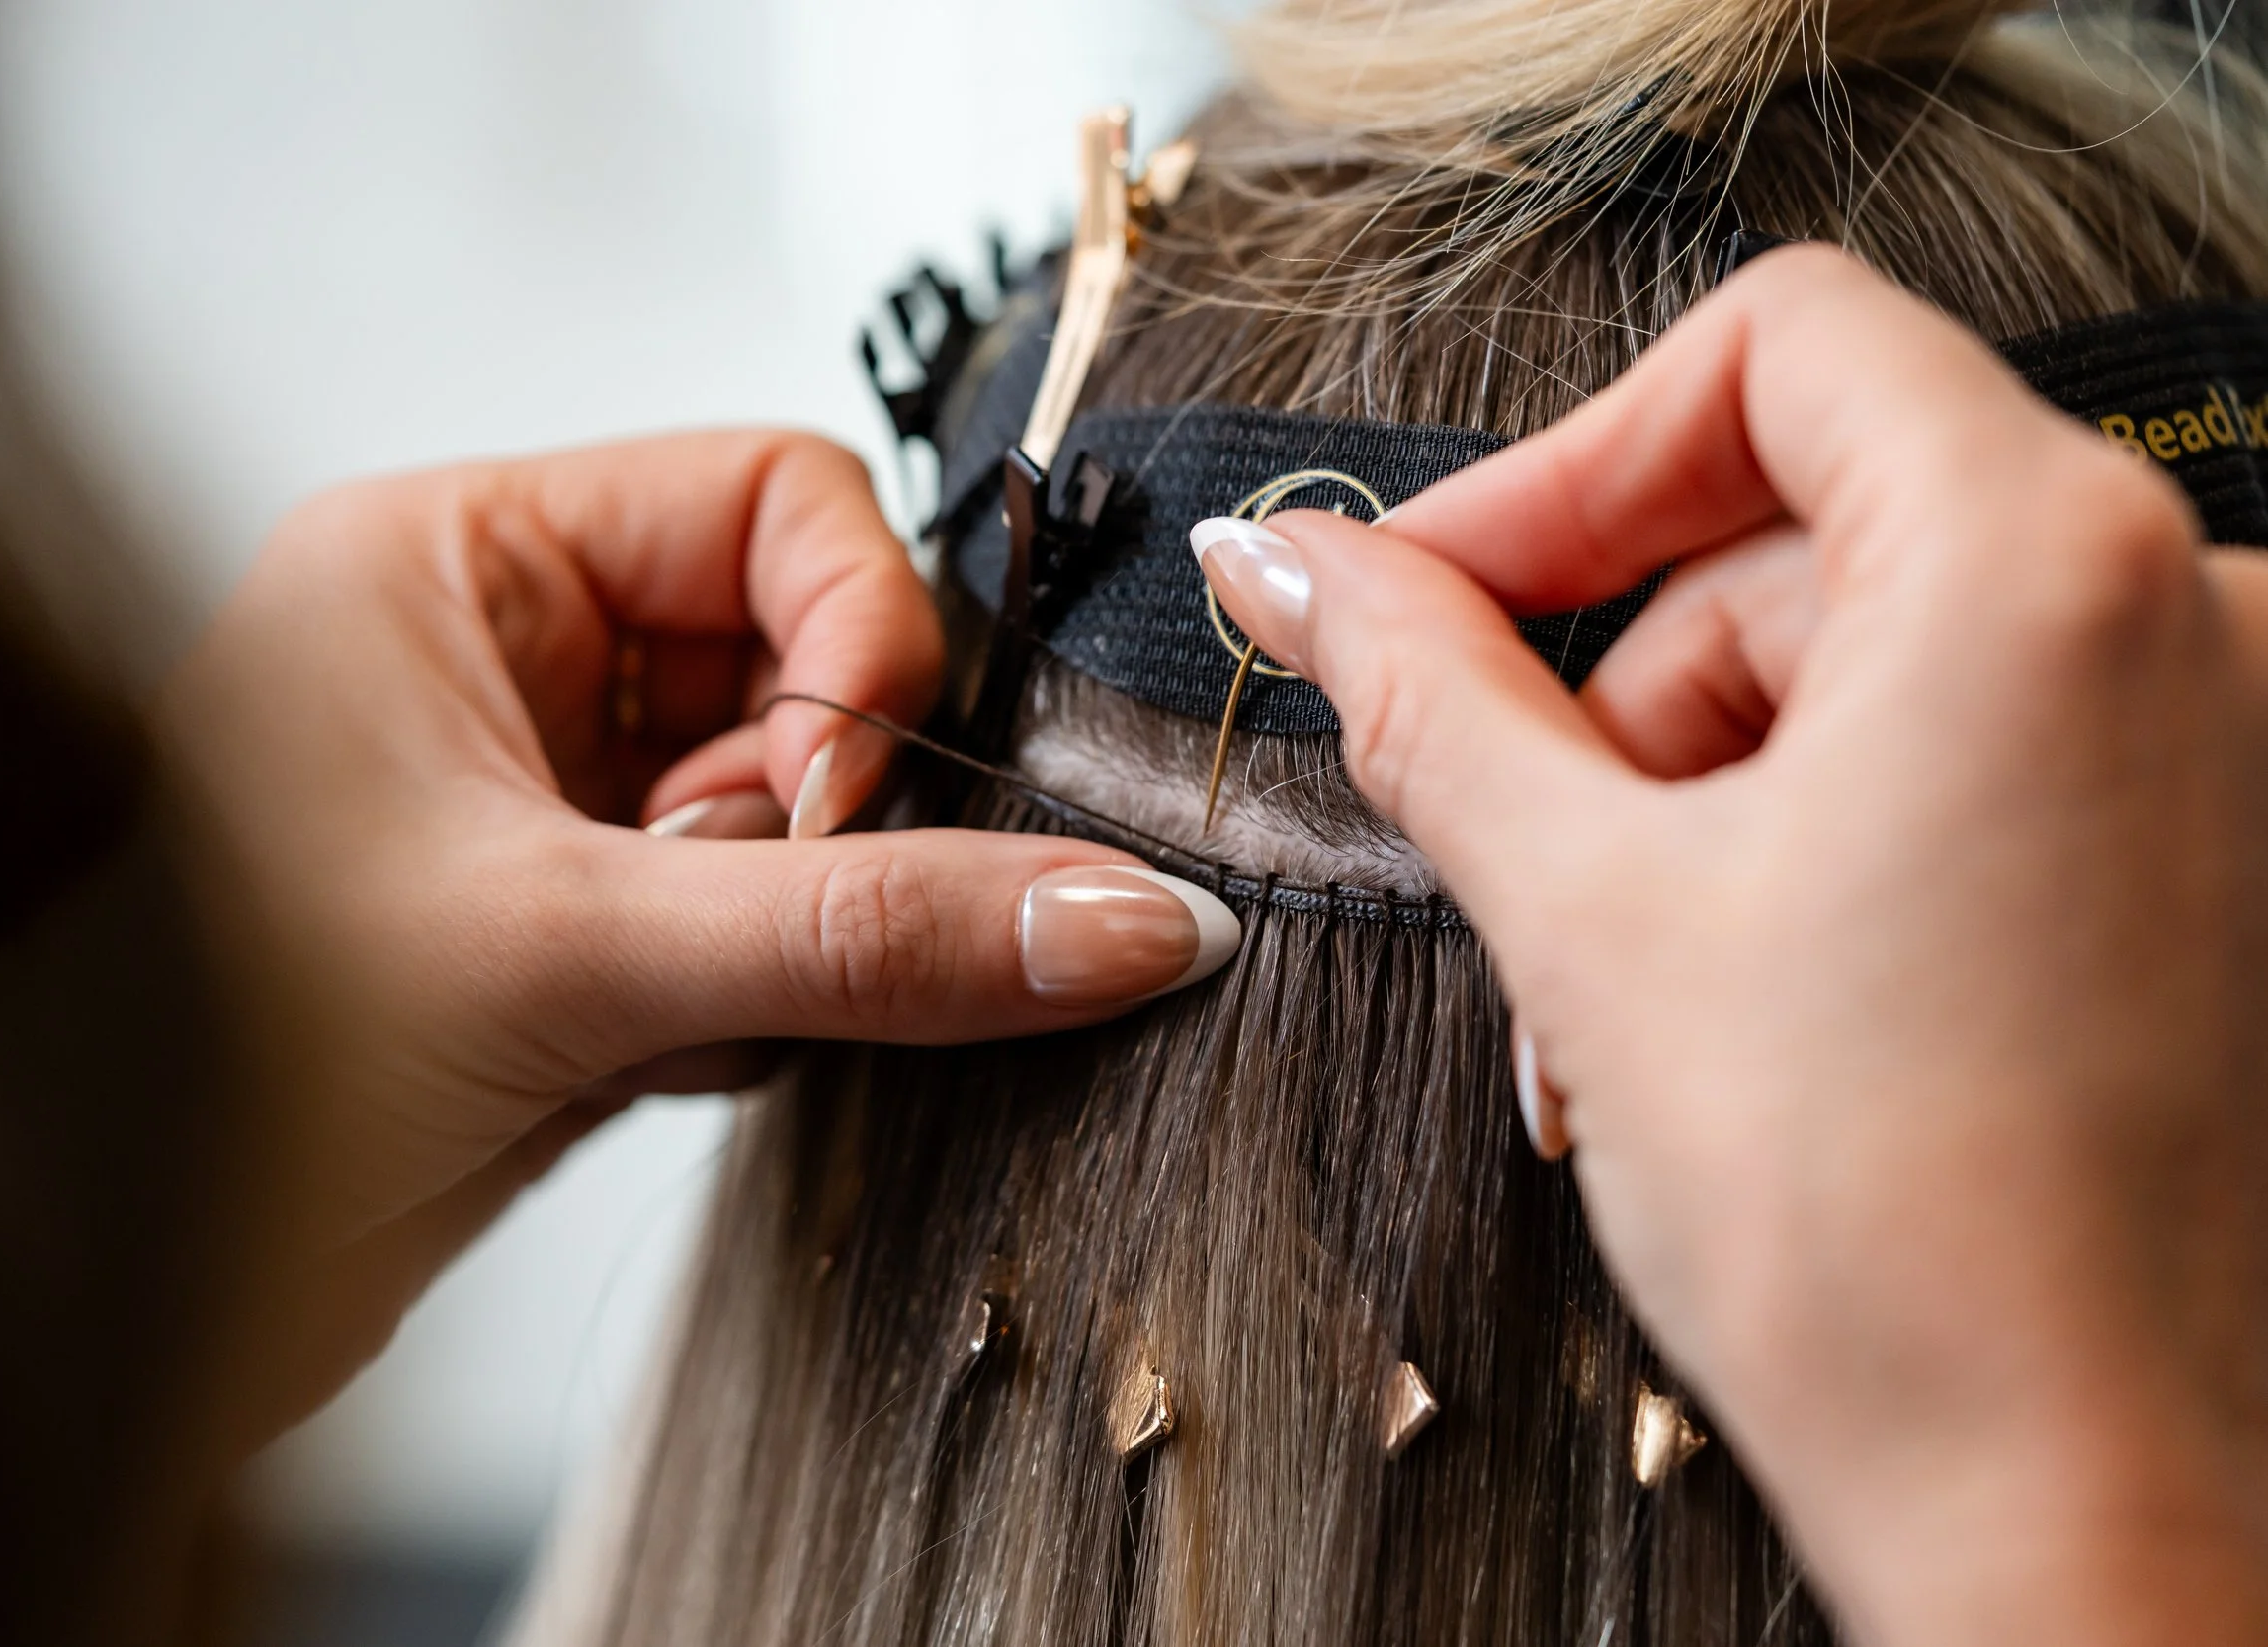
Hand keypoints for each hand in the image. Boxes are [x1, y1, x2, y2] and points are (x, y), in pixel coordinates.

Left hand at [162, 430, 1237, 1428]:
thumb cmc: (219, 1071)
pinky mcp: (580, 944)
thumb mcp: (563, 958)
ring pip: (801, 813)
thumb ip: (863, 931)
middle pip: (802, 658)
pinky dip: (757, 1003)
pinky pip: (766, 931)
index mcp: (455, 563)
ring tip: (651, 1003)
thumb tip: (1115, 915)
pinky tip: (644, 1058)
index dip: (853, 638)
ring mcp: (548, 807)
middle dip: (820, 802)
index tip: (840, 795)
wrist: (112, 1309)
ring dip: (785, 921)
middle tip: (751, 907)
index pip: (770, 499)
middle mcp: (506, 662)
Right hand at [1193, 249, 2267, 1644]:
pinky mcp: (2198, 842)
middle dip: (1618, 690)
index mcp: (2046, 569)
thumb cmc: (1889, 1241)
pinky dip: (1807, 832)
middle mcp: (2182, 615)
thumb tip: (1293, 567)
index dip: (1564, 468)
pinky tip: (1729, 985)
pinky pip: (1948, 745)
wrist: (2068, 1507)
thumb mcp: (1588, 912)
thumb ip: (1421, 692)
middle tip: (1521, 851)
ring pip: (1858, 655)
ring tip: (1626, 980)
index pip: (1770, 352)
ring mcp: (2212, 735)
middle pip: (1796, 529)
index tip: (1432, 590)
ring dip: (1694, 792)